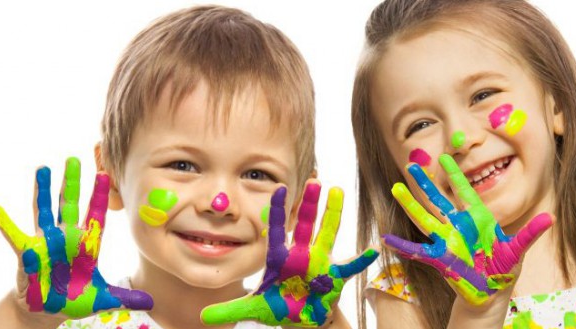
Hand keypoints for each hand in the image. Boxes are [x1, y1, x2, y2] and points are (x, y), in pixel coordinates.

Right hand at [0, 157, 152, 316]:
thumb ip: (124, 297)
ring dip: (42, 190)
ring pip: (44, 211)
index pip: (95, 215)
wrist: (48, 310)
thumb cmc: (75, 299)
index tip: (105, 174)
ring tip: (42, 168)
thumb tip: (150, 302)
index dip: (99, 196)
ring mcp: (45, 242)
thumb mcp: (102, 299)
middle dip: (72, 183)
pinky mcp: (26, 253)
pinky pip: (14, 236)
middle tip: (74, 159)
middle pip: (69, 205)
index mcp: (86, 245)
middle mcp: (66, 237)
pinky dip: (5, 223)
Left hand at [200, 181, 379, 326]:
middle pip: (306, 224)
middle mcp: (301, 254)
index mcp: (280, 258)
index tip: (279, 187)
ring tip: (338, 192)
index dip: (279, 210)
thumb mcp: (253, 308)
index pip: (278, 230)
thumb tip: (202, 316)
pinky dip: (360, 260)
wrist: (301, 318)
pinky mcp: (334, 277)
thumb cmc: (279, 306)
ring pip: (327, 234)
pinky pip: (349, 266)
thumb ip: (230, 309)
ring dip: (334, 214)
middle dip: (311, 204)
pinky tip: (372, 249)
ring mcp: (320, 263)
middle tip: (314, 180)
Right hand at [381, 154, 552, 305]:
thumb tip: (550, 219)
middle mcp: (459, 226)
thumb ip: (530, 234)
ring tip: (396, 188)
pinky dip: (403, 246)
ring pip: (425, 218)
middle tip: (412, 165)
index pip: (464, 191)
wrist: (493, 289)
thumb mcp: (518, 249)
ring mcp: (448, 241)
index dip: (455, 174)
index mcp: (478, 218)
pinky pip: (418, 251)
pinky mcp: (440, 258)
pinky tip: (387, 240)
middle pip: (439, 200)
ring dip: (411, 204)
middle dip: (426, 183)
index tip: (444, 156)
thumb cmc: (505, 267)